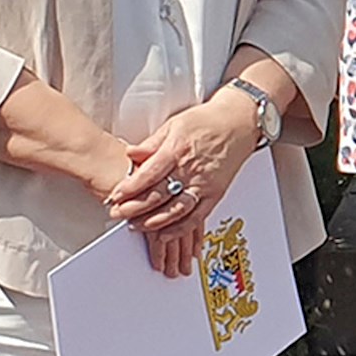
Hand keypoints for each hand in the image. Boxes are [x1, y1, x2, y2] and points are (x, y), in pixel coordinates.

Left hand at [107, 88, 269, 273]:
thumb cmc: (207, 121)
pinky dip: (179, 229)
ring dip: (153, 221)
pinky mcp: (215, 194)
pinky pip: (196, 217)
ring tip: (136, 226)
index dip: (130, 188)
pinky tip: (164, 234)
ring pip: (176, 210)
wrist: (240, 122)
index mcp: (177, 150)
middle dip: (134, 208)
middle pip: (159, 195)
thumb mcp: (174, 124)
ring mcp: (204, 184)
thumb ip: (151, 143)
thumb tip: (131, 154)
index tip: (115, 196)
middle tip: (117, 214)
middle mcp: (191, 169)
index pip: (149, 174)